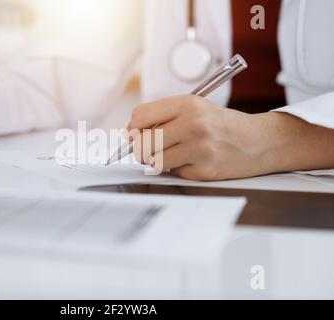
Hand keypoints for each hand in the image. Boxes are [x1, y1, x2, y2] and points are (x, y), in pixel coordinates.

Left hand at [127, 95, 291, 180]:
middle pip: (143, 142)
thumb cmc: (223, 125)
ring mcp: (199, 148)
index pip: (140, 116)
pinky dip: (179, 170)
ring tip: (173, 154)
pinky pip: (175, 173)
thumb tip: (132, 134)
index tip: (135, 134)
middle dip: (140, 149)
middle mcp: (193, 124)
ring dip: (159, 161)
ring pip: (155, 161)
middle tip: (147, 150)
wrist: (259, 141)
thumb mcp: (196, 108)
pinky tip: (193, 161)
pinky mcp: (205, 170)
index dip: (133, 129)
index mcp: (188, 104)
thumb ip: (165, 116)